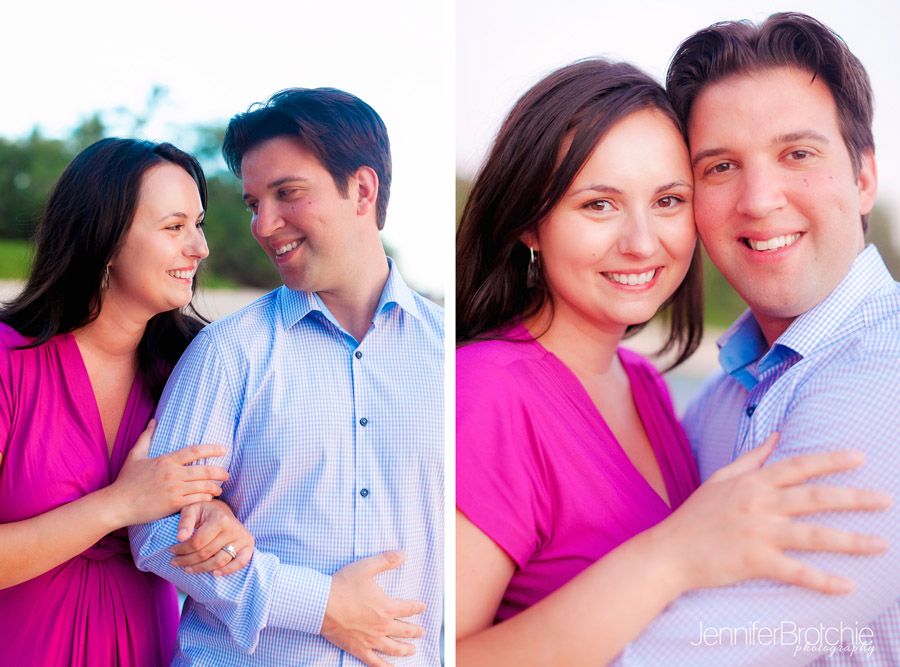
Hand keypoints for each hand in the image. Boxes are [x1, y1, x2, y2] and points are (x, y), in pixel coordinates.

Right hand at [106, 420, 228, 526]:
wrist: (117, 504)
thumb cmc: (126, 481)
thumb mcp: (135, 456)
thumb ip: (146, 438)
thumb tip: (153, 421)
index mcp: (166, 460)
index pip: (195, 451)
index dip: (212, 449)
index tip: (224, 449)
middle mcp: (172, 474)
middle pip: (205, 470)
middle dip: (220, 472)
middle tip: (227, 474)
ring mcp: (174, 490)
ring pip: (204, 486)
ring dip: (215, 488)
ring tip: (219, 489)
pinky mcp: (173, 504)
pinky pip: (197, 500)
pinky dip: (206, 499)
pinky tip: (209, 499)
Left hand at [169, 500, 253, 575]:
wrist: (223, 510)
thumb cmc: (205, 511)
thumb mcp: (192, 509)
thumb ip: (185, 521)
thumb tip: (180, 537)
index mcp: (220, 518)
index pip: (197, 542)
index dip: (182, 549)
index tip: (172, 551)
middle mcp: (233, 528)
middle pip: (207, 553)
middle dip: (187, 560)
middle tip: (175, 562)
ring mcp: (242, 537)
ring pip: (219, 561)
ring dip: (201, 568)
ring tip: (187, 569)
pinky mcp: (248, 545)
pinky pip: (240, 562)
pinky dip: (228, 570)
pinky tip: (214, 573)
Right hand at [321, 550, 425, 666]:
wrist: (322, 605)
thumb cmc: (344, 585)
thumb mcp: (367, 567)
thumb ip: (387, 560)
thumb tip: (404, 553)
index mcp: (387, 607)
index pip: (408, 608)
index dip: (417, 607)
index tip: (422, 607)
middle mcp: (383, 626)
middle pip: (404, 630)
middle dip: (415, 631)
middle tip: (422, 632)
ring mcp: (371, 640)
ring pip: (394, 648)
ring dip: (405, 650)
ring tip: (413, 650)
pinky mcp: (359, 649)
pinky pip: (375, 662)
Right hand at [658, 433, 891, 595]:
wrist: (669, 551)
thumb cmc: (695, 515)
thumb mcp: (720, 479)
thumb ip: (751, 458)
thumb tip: (775, 436)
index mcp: (752, 483)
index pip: (798, 466)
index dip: (830, 460)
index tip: (860, 458)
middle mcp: (759, 504)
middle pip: (815, 498)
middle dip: (854, 498)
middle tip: (886, 499)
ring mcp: (757, 533)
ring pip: (813, 535)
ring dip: (850, 540)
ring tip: (881, 544)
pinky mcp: (754, 561)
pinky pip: (796, 572)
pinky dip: (822, 580)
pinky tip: (847, 585)